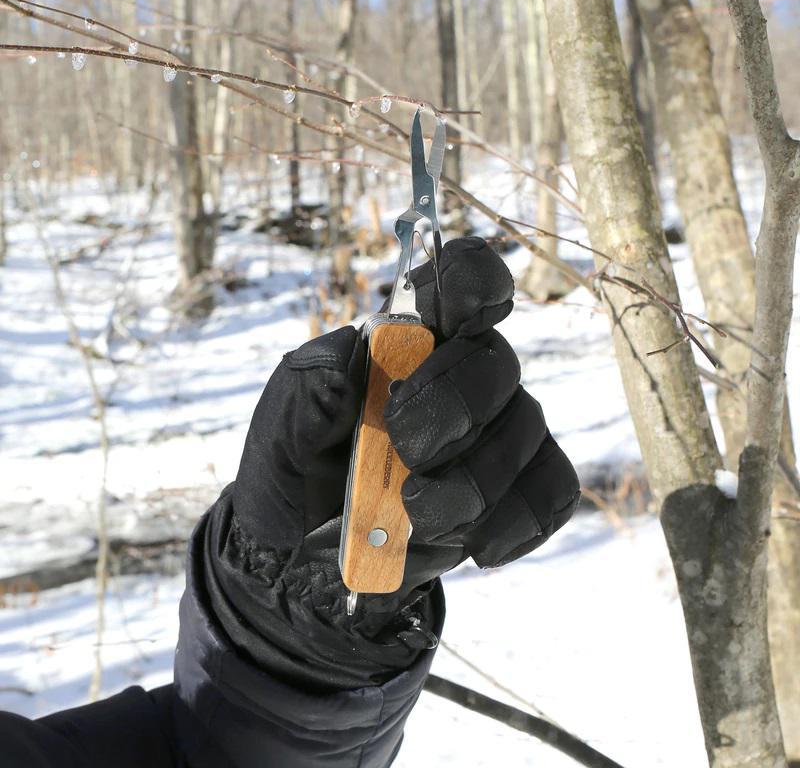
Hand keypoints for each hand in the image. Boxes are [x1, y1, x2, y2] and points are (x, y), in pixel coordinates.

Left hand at [231, 237, 578, 608]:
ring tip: (415, 516)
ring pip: (526, 431)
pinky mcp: (515, 489)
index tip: (459, 311)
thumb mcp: (281, 426)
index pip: (456, 280)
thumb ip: (310, 387)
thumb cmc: (298, 471)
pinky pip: (550, 493)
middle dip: (456, 405)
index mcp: (403, 339)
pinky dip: (517, 521)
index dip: (471, 280)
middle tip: (407, 447)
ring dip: (473, 480)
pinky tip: (475, 545)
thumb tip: (352, 355)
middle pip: (496, 361)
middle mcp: (459, 373)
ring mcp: (495, 431)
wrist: (309, 554)